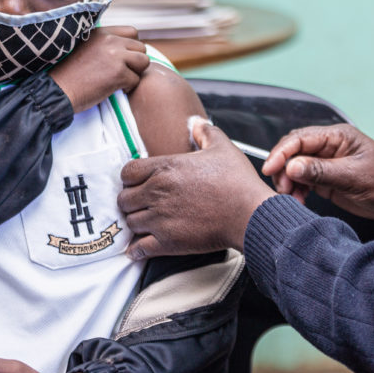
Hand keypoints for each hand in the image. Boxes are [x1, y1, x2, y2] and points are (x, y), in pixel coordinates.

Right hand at [50, 26, 149, 112]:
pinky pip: (136, 80)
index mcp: (101, 32)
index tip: (123, 58)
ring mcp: (116, 56)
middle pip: (141, 47)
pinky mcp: (119, 74)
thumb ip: (103, 43)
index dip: (131, 46)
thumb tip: (125, 46)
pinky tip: (112, 89)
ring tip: (119, 80)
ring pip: (144, 62)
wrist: (57, 90)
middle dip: (135, 61)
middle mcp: (110, 40)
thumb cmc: (68, 73)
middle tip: (121, 72)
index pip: (132, 31)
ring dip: (135, 73)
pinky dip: (127, 88)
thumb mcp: (84, 46)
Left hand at [119, 118, 274, 257]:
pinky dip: (136, 249)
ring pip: (129, 222)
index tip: (138, 182)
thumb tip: (197, 123)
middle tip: (141, 203)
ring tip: (145, 223)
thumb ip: (205, 132)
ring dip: (135, 222)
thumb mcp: (223, 147)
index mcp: (165, 168)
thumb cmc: (238, 182)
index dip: (130, 177)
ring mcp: (160, 219)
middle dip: (131, 201)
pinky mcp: (167, 242)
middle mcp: (157, 192)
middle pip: (124, 198)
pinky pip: (138, 248)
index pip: (127, 172)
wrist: (250, 214)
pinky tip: (139, 247)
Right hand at [260, 123, 373, 223]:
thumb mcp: (354, 177)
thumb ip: (321, 171)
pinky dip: (295, 189)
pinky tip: (298, 200)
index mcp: (338, 136)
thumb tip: (291, 167)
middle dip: (282, 168)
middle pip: (293, 150)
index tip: (270, 168)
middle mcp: (329, 146)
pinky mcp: (324, 177)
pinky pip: (301, 180)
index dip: (282, 152)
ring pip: (293, 166)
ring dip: (287, 181)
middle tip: (282, 188)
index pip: (300, 138)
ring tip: (292, 197)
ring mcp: (325, 162)